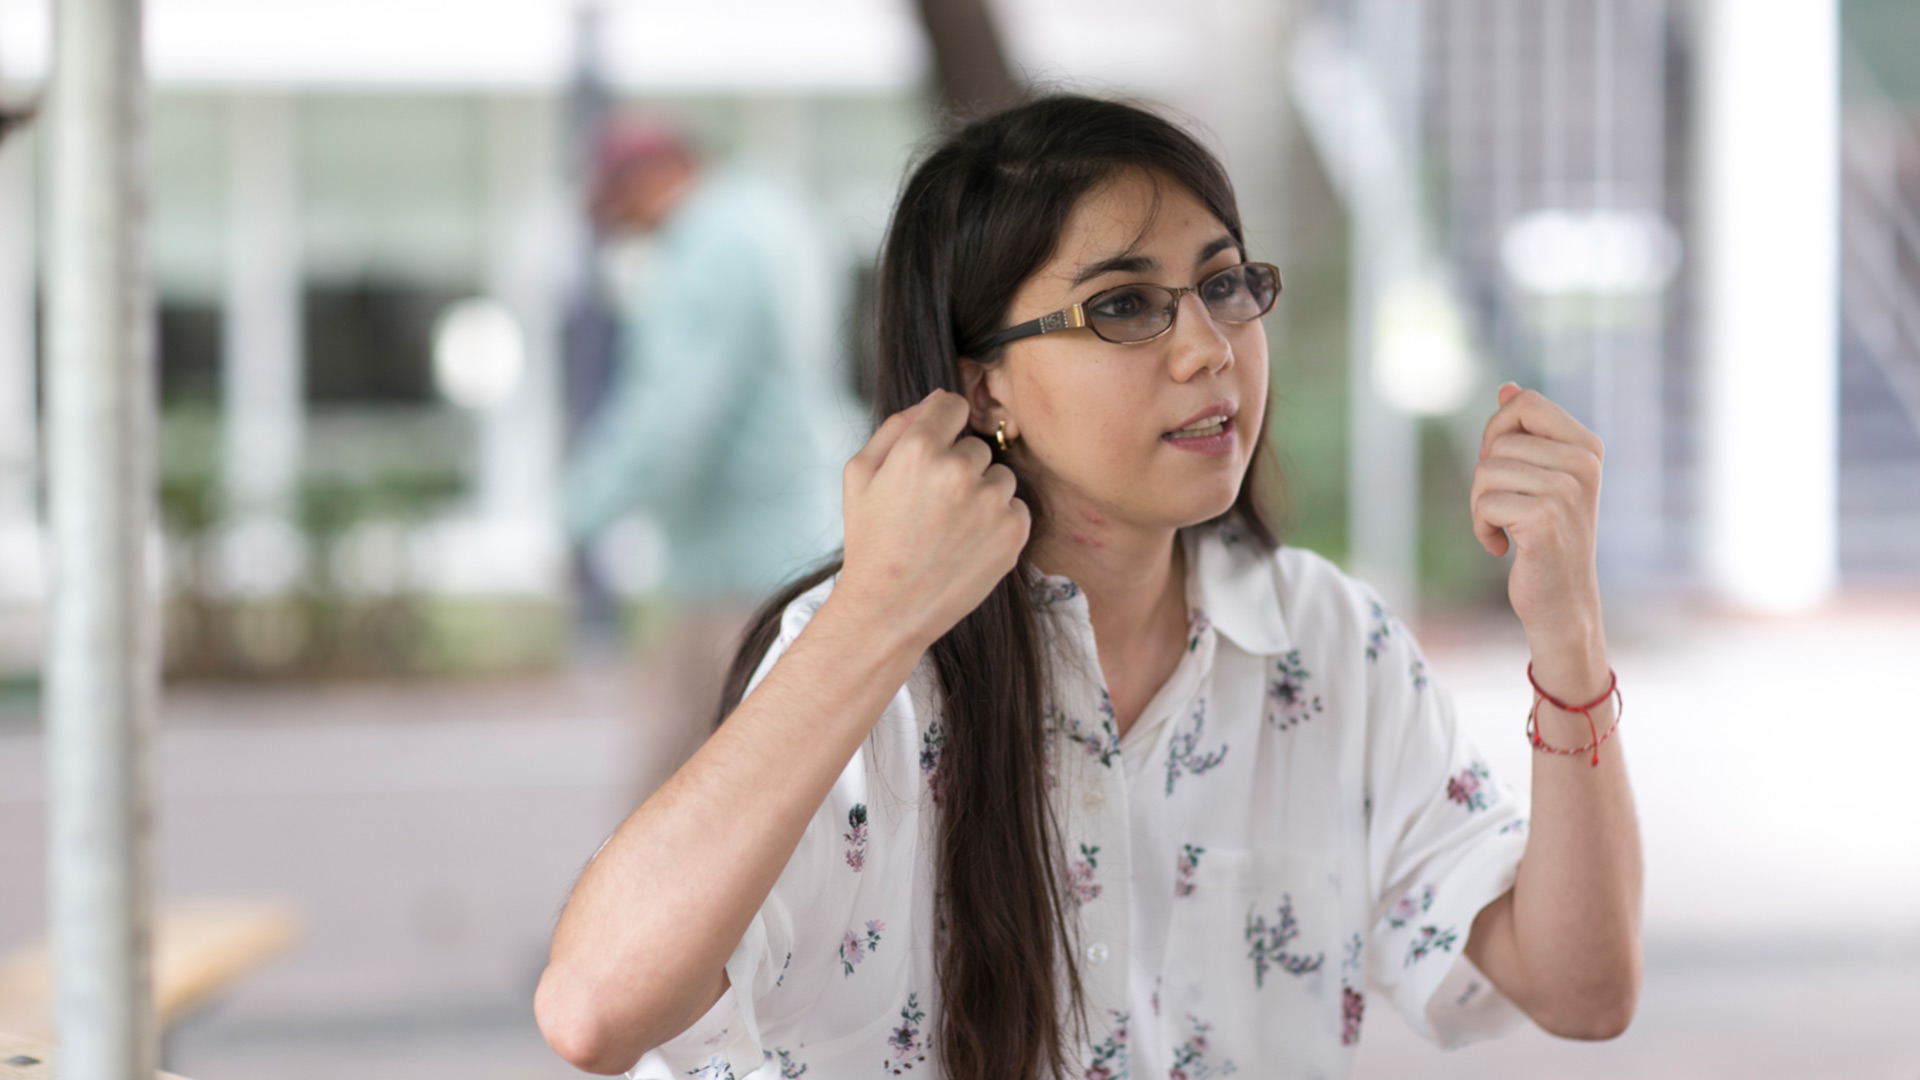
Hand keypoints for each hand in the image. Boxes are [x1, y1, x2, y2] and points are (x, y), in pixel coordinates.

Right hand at [835, 389, 1030, 651]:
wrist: (889, 609)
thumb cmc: (871, 542)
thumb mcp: (859, 476)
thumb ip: (896, 427)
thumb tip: (936, 399)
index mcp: (918, 449)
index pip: (952, 405)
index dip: (943, 427)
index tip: (935, 454)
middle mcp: (958, 469)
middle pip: (976, 445)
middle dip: (959, 468)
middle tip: (933, 507)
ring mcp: (991, 501)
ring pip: (999, 476)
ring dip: (982, 494)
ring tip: (951, 528)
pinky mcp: (1014, 530)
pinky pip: (1016, 506)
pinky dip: (998, 521)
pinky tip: (969, 543)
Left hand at [1470, 383, 1605, 645]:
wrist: (1563, 602)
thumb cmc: (1548, 539)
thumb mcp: (1542, 480)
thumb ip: (1528, 433)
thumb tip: (1507, 387)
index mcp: (1587, 446)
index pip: (1525, 403)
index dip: (1497, 430)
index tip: (1502, 465)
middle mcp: (1583, 464)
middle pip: (1498, 440)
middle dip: (1485, 477)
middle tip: (1505, 508)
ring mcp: (1567, 490)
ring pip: (1485, 471)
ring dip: (1481, 506)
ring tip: (1506, 529)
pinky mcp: (1545, 518)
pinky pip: (1483, 504)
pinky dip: (1481, 529)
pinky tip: (1503, 547)